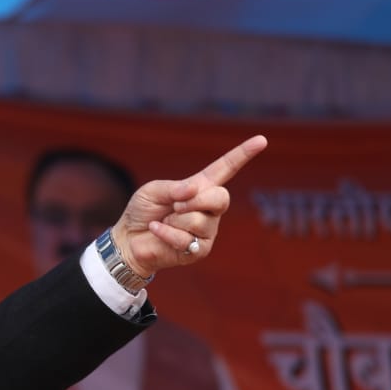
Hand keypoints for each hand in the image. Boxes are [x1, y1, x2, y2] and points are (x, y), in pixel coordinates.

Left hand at [112, 135, 267, 277]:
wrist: (129, 239)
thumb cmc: (142, 212)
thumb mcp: (152, 191)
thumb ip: (172, 188)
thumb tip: (193, 191)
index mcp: (200, 187)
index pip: (225, 169)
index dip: (243, 155)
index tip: (261, 140)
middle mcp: (209, 209)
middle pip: (221, 198)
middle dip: (195, 201)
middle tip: (175, 206)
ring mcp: (207, 230)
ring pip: (199, 220)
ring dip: (175, 220)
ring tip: (165, 221)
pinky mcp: (200, 250)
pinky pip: (187, 238)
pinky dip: (166, 233)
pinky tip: (157, 231)